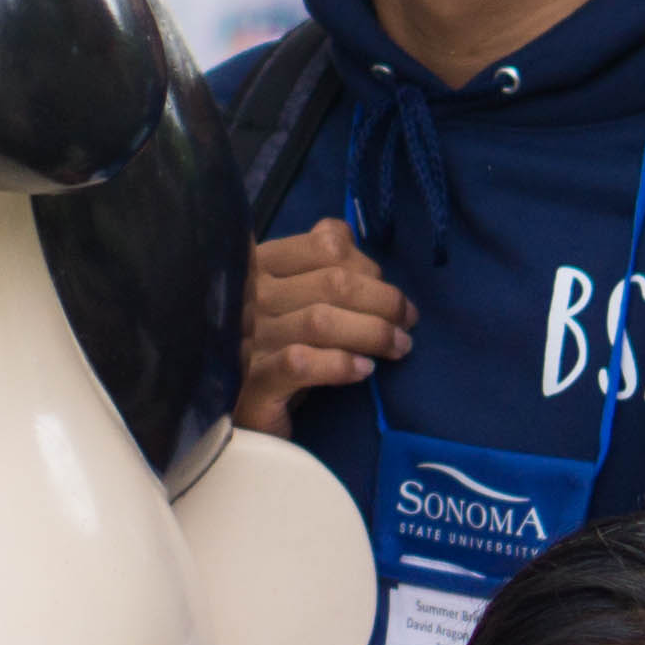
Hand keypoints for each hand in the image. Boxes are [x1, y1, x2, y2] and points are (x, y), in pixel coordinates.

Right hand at [236, 221, 414, 428]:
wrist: (237, 413)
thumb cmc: (271, 347)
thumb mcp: (289, 297)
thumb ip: (312, 262)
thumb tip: (342, 232)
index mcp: (260, 266)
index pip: (324, 245)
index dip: (368, 265)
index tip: (389, 293)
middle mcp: (250, 297)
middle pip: (333, 283)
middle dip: (384, 301)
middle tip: (407, 324)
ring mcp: (248, 340)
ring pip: (321, 321)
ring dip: (373, 333)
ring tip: (398, 348)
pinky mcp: (253, 383)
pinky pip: (302, 363)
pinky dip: (340, 364)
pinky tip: (363, 371)